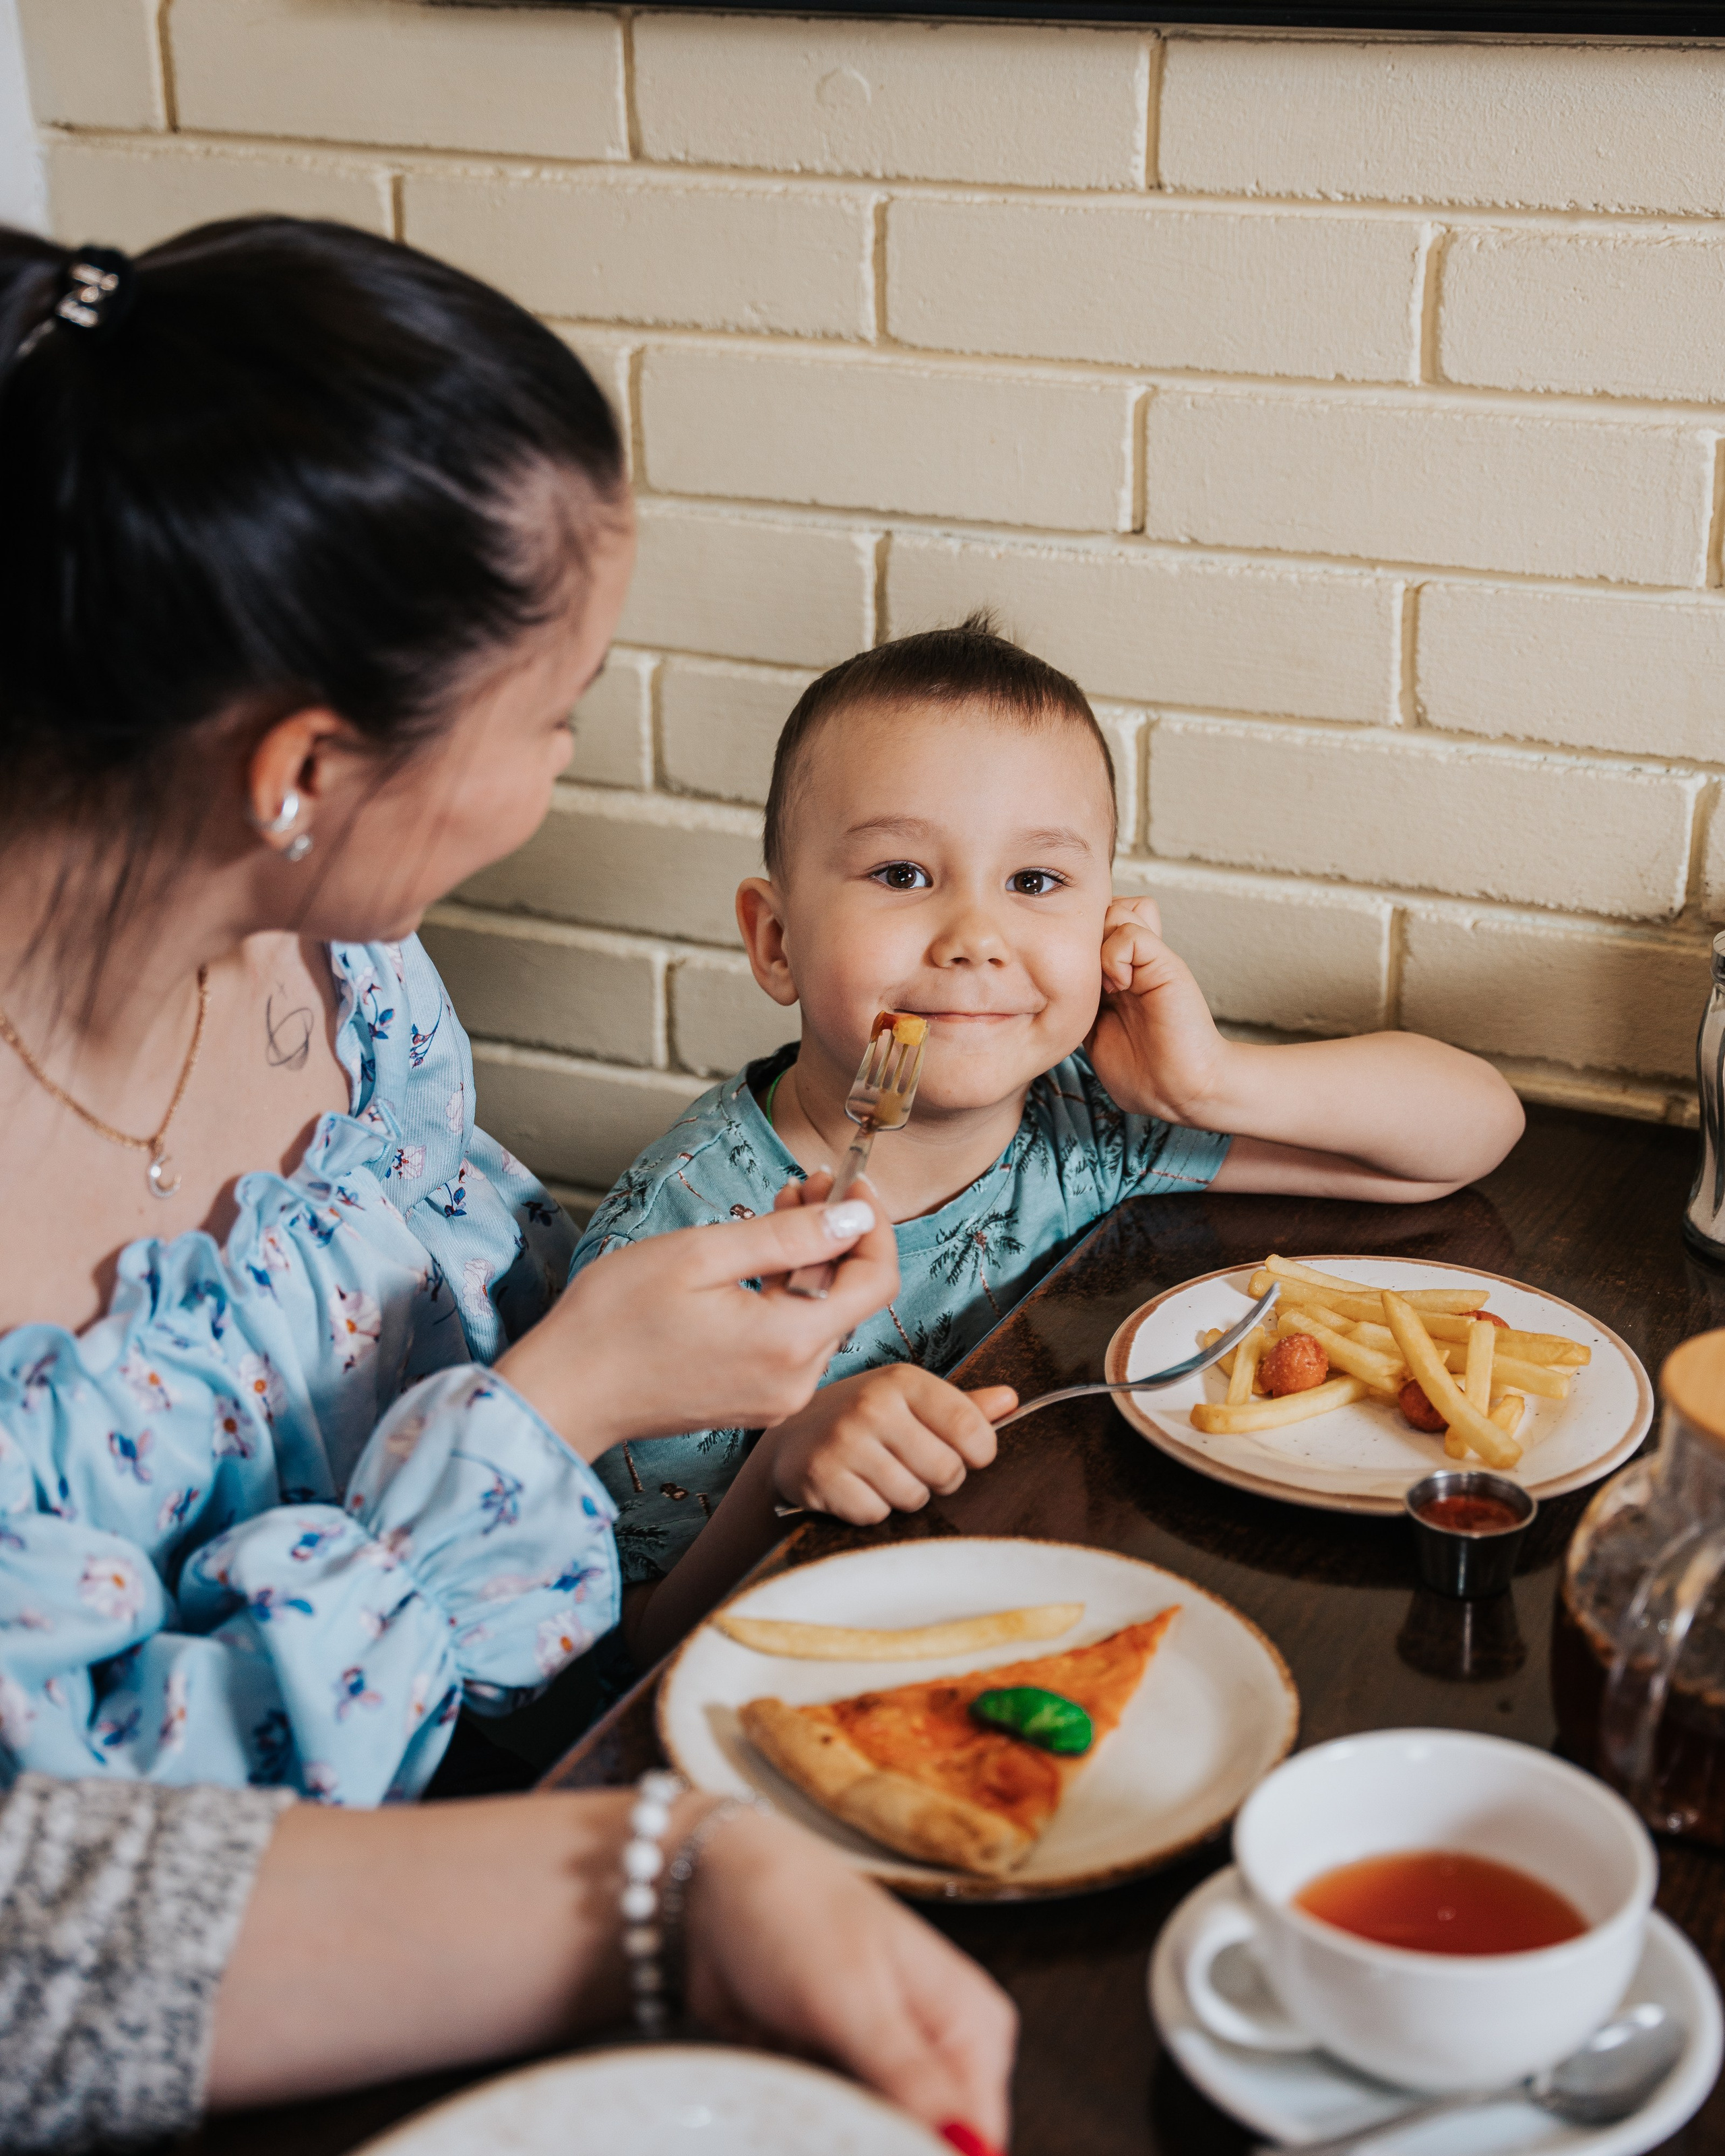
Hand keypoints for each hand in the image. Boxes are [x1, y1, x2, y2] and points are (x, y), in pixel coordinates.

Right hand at [498, 1183, 899, 1459]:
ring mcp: (776, 1397)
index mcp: (789, 1343)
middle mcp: (795, 1380)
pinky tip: (758, 1260)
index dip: (873, 1224)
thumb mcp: (701, 1255)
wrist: (561, 1395)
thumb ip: (788, 1236)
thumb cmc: (614, 1321)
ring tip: (778, 1209)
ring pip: (823, 1315)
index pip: (877, 1280)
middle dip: (839, 1233)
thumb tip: (855, 1215)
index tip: (849, 1181)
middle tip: (805, 1182)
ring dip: (811, 1259)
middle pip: (852, 1296)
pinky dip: (788, 1293)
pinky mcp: (756, 1400)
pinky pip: (793, 1339)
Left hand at [686, 1805, 1016, 2145]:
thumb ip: (913, 2079)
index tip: (864, 2138)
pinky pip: (834, 2132)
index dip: (933, 2151)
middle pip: (928, 2143)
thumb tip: (974, 2150)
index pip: (980, 2136)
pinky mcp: (839, 2077)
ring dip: (835, 2134)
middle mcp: (940, 2051)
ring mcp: (887, 2068)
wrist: (713, 1884)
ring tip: (797, 2081)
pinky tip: (785, 2096)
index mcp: (973, 2024)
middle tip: (822, 2104)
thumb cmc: (793, 1911)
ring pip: (875, 2142)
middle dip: (872, 2140)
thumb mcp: (854, 1997)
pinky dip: (808, 2125)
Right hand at [767, 1363, 1016, 1523]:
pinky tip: (856, 1488)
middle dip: (939, 1479)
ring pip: (912, 1496)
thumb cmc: (865, 1419)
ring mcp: (844, 1441)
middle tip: (916, 1468)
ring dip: (904, 1497)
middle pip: (946, 1469)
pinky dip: (871, 1510)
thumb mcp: (911, 1401)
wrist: (791, 1437)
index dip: (979, 1452)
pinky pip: (874, 1514)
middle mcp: (873, 1405)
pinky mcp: (821, 1476)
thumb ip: (962, 1406)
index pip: (970, 1425)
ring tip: (883, 1477)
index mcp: (904, 1381)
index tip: (968, 1454)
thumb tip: (1012, 1400)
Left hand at [1086, 896, 1230, 1124]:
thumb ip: (1078, 1004)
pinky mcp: (1165, 964)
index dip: (1068, 944)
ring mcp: (1150, 960)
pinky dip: (1114, 956)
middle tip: (1081, 977)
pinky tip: (1119, 987)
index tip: (1064, 983)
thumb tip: (1046, 987)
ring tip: (1103, 983)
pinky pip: (1130, 932)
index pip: (1087, 928)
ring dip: (1097, 943)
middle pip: (1100, 908)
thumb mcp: (1091, 1035)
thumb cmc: (1142, 1075)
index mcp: (1115, 975)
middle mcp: (1132, 961)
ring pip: (1115, 909)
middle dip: (1080, 937)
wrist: (1181, 1092)